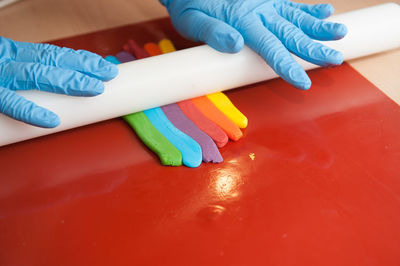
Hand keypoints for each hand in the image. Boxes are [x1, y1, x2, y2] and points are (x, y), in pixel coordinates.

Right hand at [0, 37, 117, 127]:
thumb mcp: (5, 70)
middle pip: (51, 61)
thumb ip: (27, 77)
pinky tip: (52, 120)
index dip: (79, 59)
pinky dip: (32, 112)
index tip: (101, 65)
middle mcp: (8, 61)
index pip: (52, 54)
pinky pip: (11, 103)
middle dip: (83, 67)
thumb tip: (60, 90)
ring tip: (95, 89)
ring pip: (36, 75)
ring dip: (68, 82)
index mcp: (13, 54)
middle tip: (109, 74)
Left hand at [160, 0, 346, 89]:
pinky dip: (308, 9)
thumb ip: (213, 32)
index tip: (303, 81)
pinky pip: (290, 5)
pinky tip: (325, 10)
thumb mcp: (193, 21)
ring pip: (296, 17)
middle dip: (313, 48)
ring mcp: (264, 4)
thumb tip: (236, 44)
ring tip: (340, 34)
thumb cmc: (190, 7)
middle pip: (290, 33)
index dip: (287, 65)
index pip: (270, 47)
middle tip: (335, 59)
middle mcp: (258, 11)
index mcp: (243, 21)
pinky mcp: (266, 0)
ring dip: (318, 27)